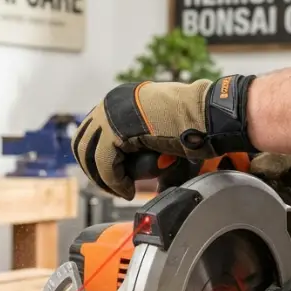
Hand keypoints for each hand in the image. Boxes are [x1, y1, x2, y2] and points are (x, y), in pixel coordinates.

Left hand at [72, 75, 256, 198]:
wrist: (208, 116)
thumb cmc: (194, 126)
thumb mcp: (159, 138)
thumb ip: (142, 154)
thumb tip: (146, 184)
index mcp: (120, 98)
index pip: (90, 131)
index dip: (96, 160)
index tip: (112, 179)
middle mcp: (111, 101)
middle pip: (82, 142)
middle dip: (94, 171)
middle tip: (114, 188)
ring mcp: (111, 112)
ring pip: (88, 154)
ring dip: (103, 179)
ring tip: (123, 191)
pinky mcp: (116, 128)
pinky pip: (105, 163)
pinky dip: (114, 182)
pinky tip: (129, 191)